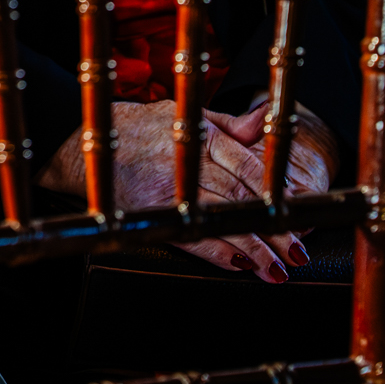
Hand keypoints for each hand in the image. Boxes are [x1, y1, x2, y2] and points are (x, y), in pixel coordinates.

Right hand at [38, 99, 335, 282]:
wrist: (83, 144)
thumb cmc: (137, 128)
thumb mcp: (182, 115)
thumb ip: (227, 123)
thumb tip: (265, 121)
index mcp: (198, 134)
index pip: (249, 166)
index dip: (277, 192)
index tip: (301, 212)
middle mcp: (185, 161)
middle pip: (241, 197)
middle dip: (274, 227)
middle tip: (299, 250)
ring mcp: (167, 189)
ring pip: (222, 219)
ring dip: (253, 246)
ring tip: (278, 268)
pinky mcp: (151, 212)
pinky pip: (190, 236)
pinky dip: (218, 253)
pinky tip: (239, 265)